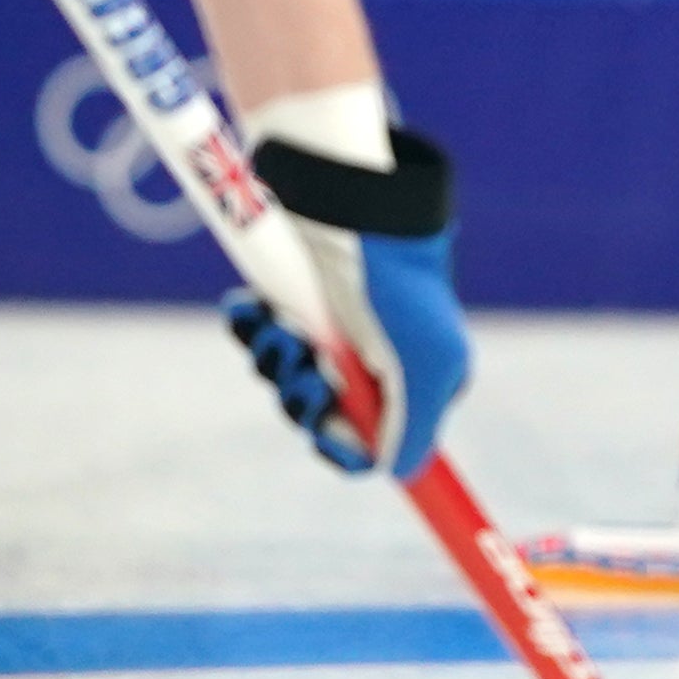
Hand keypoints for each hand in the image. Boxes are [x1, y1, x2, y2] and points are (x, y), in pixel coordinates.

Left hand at [235, 123, 466, 474]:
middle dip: (303, 397)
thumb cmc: (392, 285)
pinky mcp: (293, 300)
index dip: (342, 446)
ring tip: (281, 326)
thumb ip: (413, 430)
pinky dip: (253, 329)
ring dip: (276, 360)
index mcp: (419, 377)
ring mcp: (333, 329)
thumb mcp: (425, 365)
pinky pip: (261, 338)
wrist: (346, 204)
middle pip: (323, 416)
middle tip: (305, 368)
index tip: (324, 430)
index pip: (374, 445)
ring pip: (287, 378)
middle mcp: (375, 358)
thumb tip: (398, 474)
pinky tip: (256, 309)